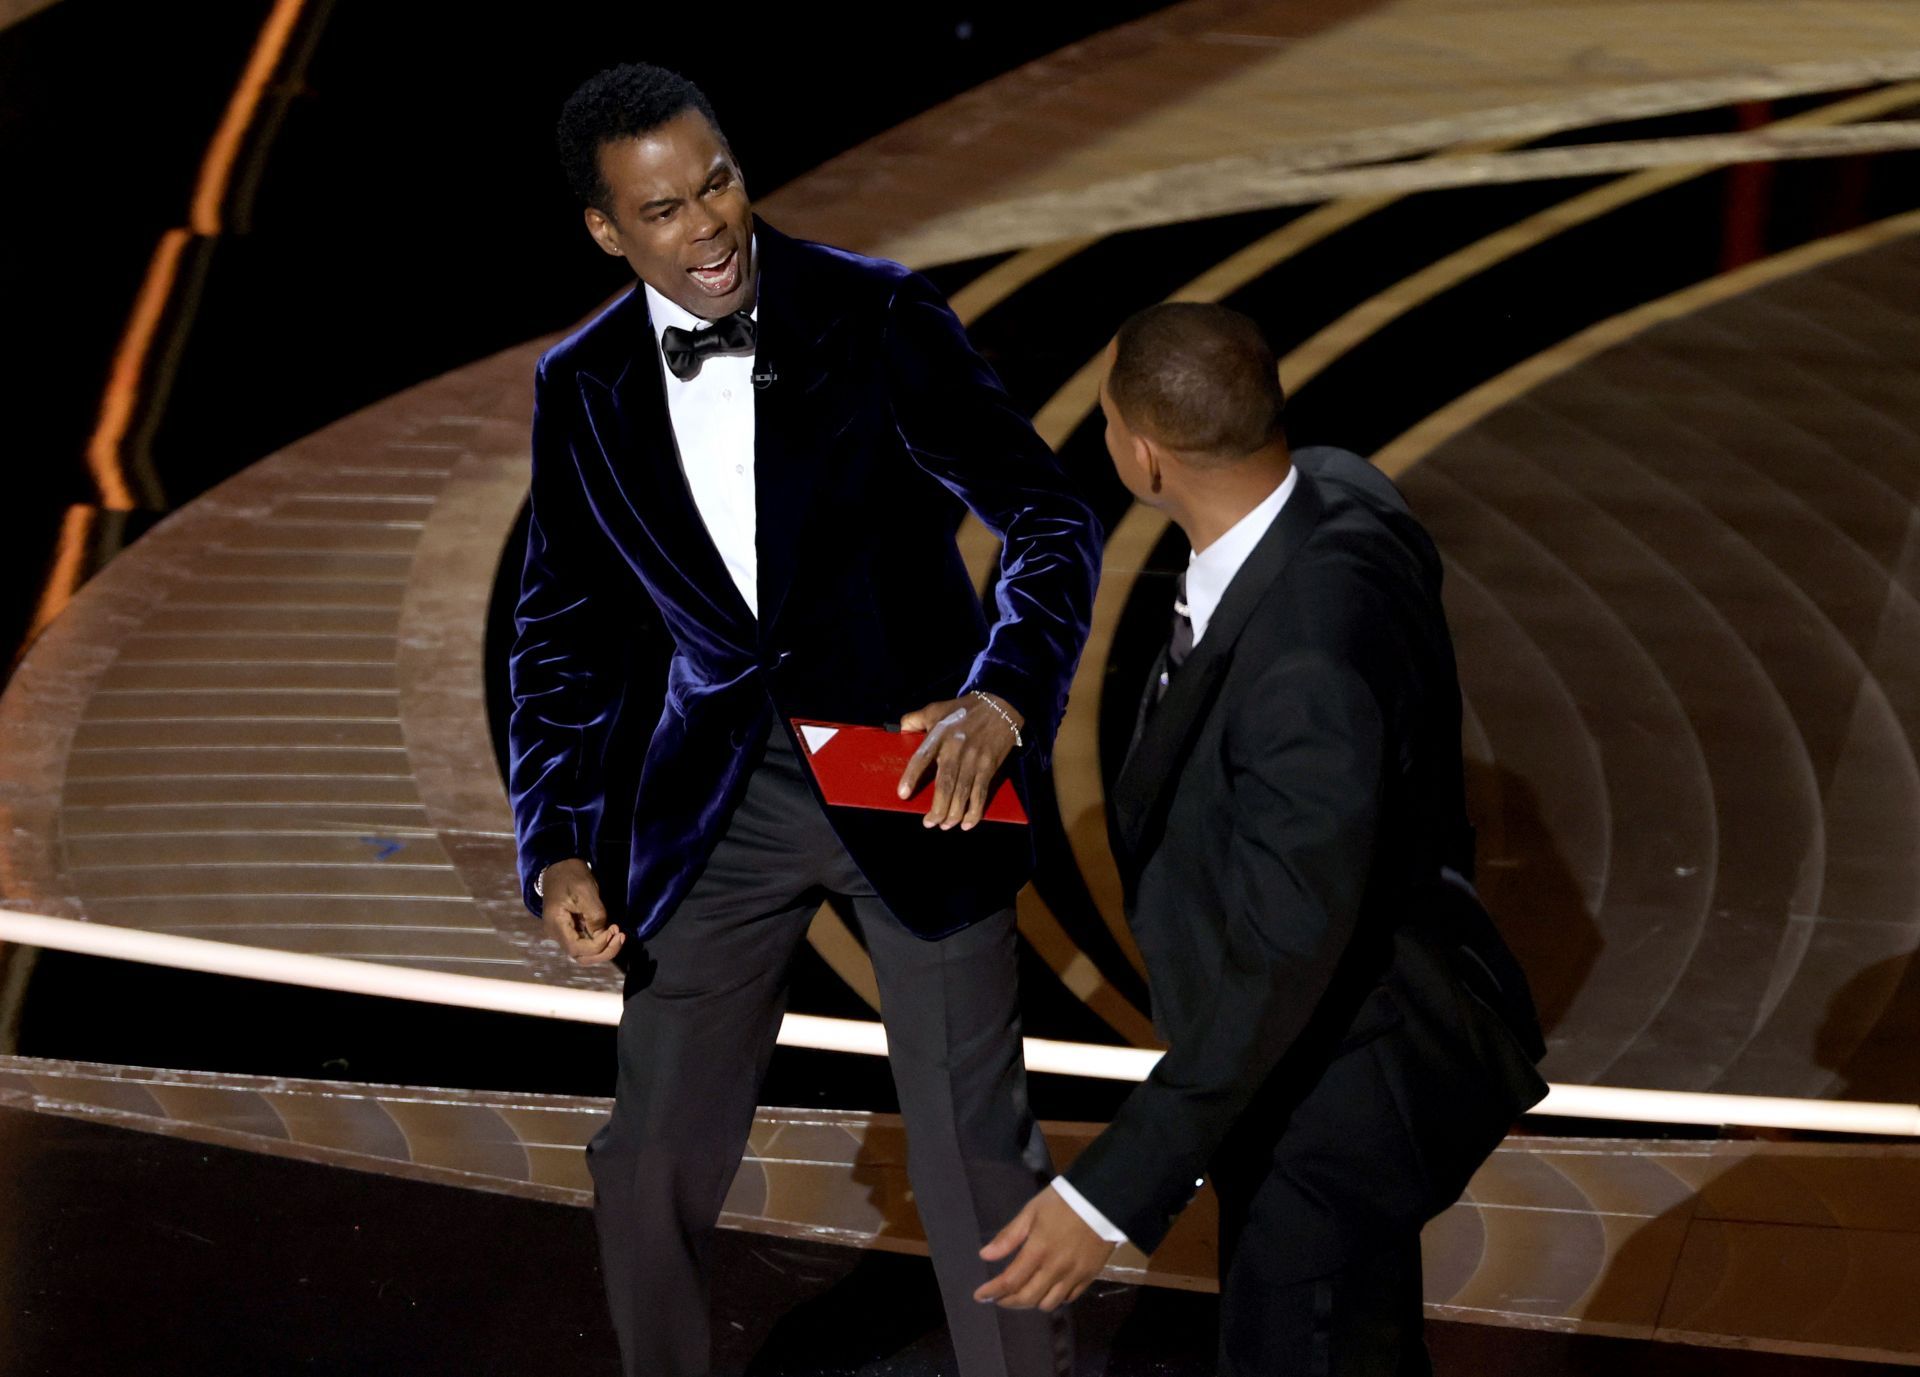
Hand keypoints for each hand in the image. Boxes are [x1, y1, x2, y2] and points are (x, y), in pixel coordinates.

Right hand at [540, 857, 624, 964]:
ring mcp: (564, 933)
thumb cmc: (571, 876)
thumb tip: (602, 933)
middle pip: (581, 956)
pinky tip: (612, 932)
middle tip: (620, 937)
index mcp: (556, 925)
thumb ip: (594, 914)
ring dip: (604, 949)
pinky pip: (585, 943)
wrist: (560, 865)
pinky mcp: (571, 929)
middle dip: (604, 952)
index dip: (598, 946)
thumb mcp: (585, 891)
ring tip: (618, 936)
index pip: (577, 949)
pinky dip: (600, 942)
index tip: (613, 930)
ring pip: (584, 953)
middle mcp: (557, 934)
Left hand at [896, 692, 1024, 829]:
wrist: (1001, 705)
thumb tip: (900, 729)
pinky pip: (981, 793)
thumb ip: (916, 718)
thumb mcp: (937, 708)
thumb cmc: (964, 709)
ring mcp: (974, 759)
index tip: (903, 794)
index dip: (912, 777)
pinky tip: (966, 823)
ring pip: (962, 793)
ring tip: (944, 825)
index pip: (922, 758)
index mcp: (939, 735)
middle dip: (937, 808)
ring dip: (953, 814)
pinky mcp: (989, 767)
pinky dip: (974, 811)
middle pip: (944, 784)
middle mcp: (956, 749)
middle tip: (929, 823)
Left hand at [973, 1187, 1115, 1311]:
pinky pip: (1069, 1298)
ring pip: (1048, 1304)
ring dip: (1032, 1302)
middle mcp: (1054, 1269)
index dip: (992, 1292)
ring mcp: (1073, 1276)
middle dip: (1008, 1301)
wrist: (1102, 1199)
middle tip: (999, 1297)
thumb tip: (985, 1255)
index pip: (1010, 1281)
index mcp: (1037, 1251)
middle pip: (1027, 1298)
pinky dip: (1055, 1298)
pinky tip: (1048, 1290)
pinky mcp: (1089, 1277)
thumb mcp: (1031, 1212)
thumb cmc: (1062, 1202)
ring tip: (1024, 1293)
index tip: (980, 1296)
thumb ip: (1009, 1236)